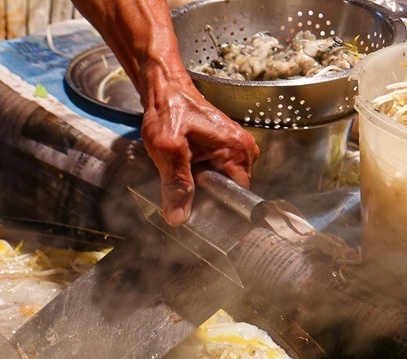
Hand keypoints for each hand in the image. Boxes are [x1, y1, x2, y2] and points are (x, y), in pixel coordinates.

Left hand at [140, 79, 257, 225]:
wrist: (164, 91)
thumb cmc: (169, 112)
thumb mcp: (168, 151)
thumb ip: (176, 185)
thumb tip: (178, 216)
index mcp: (237, 150)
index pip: (238, 196)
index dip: (218, 210)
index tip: (200, 220)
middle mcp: (243, 150)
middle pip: (229, 192)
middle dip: (206, 200)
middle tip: (181, 201)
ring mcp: (234, 149)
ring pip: (220, 185)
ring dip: (200, 190)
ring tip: (180, 186)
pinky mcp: (222, 149)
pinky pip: (214, 174)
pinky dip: (198, 180)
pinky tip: (183, 176)